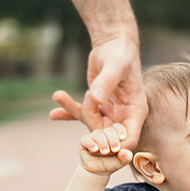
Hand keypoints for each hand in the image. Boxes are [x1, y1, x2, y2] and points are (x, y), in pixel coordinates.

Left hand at [50, 34, 147, 149]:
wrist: (112, 43)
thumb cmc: (120, 53)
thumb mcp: (115, 66)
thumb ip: (106, 82)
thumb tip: (95, 99)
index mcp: (135, 110)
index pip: (129, 138)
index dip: (114, 147)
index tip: (96, 142)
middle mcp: (123, 114)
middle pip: (106, 135)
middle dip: (89, 125)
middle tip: (81, 105)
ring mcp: (109, 111)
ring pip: (90, 123)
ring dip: (74, 111)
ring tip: (60, 95)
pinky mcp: (96, 104)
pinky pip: (81, 114)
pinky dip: (67, 113)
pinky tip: (54, 114)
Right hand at [78, 123, 132, 175]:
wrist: (97, 172)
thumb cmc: (111, 163)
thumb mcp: (120, 162)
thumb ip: (125, 157)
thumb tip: (127, 153)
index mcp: (114, 135)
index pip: (118, 127)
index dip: (120, 131)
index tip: (122, 138)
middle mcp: (104, 134)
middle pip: (109, 130)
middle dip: (113, 139)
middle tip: (115, 149)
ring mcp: (93, 136)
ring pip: (98, 134)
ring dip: (103, 143)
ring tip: (105, 152)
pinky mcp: (84, 142)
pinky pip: (86, 139)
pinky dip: (91, 144)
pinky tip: (95, 149)